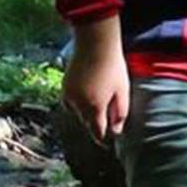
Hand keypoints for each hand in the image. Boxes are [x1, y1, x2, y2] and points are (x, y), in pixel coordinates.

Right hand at [61, 21, 129, 141]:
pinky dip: (77, 103)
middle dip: (96, 122)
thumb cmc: (113, 67)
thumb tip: (116, 131)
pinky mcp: (64, 86)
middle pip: (87, 122)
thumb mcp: (122, 91)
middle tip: (106, 114)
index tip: (106, 142)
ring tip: (98, 99)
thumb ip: (120, 113)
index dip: (102, 138)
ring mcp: (68, 95)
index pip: (97, 131)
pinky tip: (87, 94)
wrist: (95, 44)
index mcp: (94, 107)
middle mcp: (78, 104)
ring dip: (86, 112)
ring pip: (77, 113)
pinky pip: (69, 102)